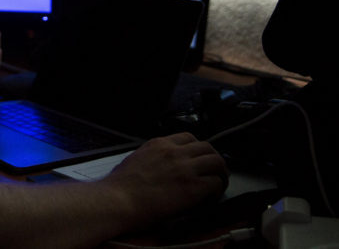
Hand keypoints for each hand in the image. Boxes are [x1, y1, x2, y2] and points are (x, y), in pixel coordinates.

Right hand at [102, 132, 227, 225]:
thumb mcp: (135, 159)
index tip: (198, 159)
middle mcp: (174, 152)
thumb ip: (152, 157)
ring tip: (218, 184)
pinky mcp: (192, 187)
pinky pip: (216, 183)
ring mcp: (185, 168)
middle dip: (214, 159)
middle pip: (207, 147)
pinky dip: (217, 190)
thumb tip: (159, 167)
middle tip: (214, 171)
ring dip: (221, 173)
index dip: (197, 149)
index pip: (188, 137)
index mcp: (159, 144)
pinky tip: (211, 197)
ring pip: (217, 162)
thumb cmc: (119, 186)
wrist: (117, 200)